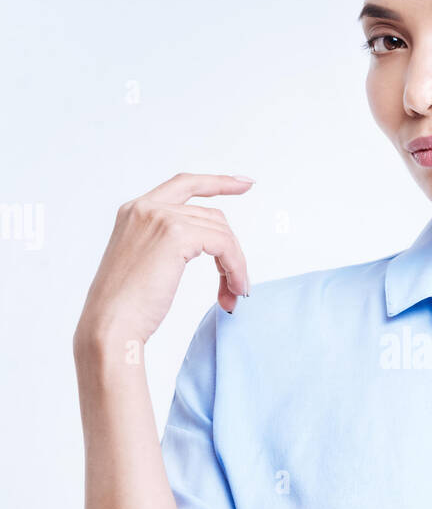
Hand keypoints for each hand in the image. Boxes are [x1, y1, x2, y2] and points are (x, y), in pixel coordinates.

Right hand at [73, 172, 254, 352]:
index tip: (245, 184)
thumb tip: (210, 246)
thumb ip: (166, 245)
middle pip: (211, 216)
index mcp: (134, 211)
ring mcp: (160, 218)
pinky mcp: (176, 235)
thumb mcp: (144, 264)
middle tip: (237, 285)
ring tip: (234, 294)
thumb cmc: (124, 308)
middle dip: (231, 250)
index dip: (217, 181)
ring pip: (221, 233)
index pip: (184, 185)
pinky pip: (224, 245)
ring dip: (235, 265)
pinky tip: (233, 290)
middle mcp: (145, 208)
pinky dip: (235, 268)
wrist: (109, 326)